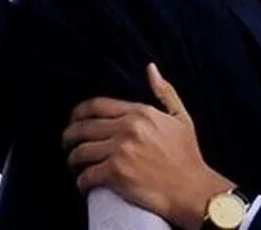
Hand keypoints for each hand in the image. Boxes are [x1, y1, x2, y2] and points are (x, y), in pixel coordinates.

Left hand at [63, 64, 232, 229]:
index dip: (79, 113)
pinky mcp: (116, 173)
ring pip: (81, 151)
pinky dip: (81, 181)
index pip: (97, 105)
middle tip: (66, 143)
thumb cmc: (188, 157)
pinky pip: (87, 175)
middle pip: (83, 127)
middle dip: (69, 136)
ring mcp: (120, 150)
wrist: (194, 190)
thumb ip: (164, 92)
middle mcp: (127, 128)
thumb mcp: (181, 118)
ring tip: (74, 164)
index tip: (74, 120)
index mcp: (140, 113)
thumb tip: (150, 69)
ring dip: (72, 159)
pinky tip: (83, 183)